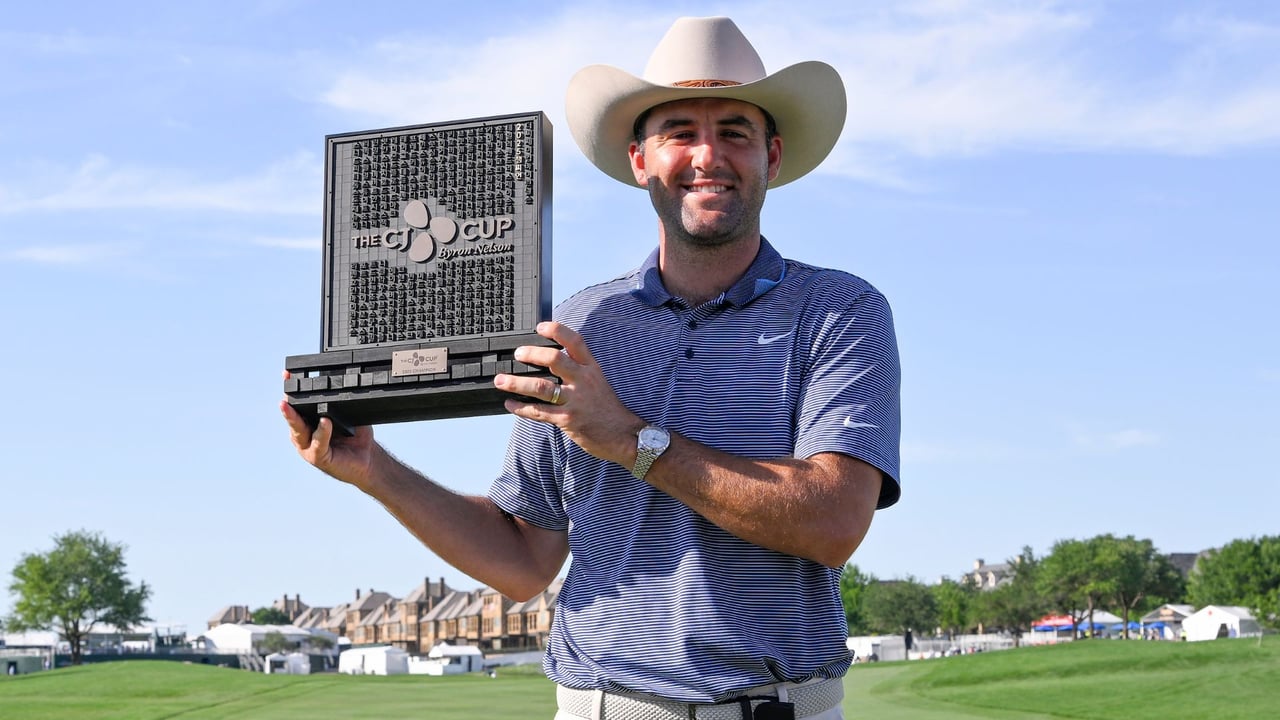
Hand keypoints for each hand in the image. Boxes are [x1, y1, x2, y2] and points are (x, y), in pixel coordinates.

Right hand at [280, 370, 377, 486]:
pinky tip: (325, 422)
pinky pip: (319, 443)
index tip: (287, 374)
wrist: (367, 458)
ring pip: (298, 431)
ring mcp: (309, 447)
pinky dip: (322, 431)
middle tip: (282, 390)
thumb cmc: (355, 435)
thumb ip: (338, 401)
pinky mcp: (319, 457)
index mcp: (307, 422)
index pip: (296, 404)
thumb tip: (338, 380)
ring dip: (293, 418)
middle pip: (291, 416)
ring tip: (289, 406)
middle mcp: (304, 434)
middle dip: (286, 402)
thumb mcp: (346, 413)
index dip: (290, 389)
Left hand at [494, 322, 642, 466]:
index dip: (557, 331)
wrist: (623, 436)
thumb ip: (578, 371)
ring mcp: (575, 401)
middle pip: (555, 360)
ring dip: (516, 383)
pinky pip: (538, 412)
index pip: (575, 342)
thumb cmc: (608, 409)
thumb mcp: (598, 382)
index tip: (540, 326)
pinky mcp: (567, 420)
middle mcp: (584, 381)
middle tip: (517, 354)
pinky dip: (521, 408)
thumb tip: (553, 360)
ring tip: (500, 380)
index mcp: (591, 369)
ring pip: (541, 388)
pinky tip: (510, 404)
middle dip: (532, 354)